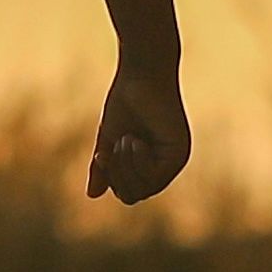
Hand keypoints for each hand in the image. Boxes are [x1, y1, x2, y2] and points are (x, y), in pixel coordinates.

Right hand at [85, 55, 190, 207]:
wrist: (143, 75)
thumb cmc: (126, 102)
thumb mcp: (109, 138)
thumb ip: (104, 167)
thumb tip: (92, 196)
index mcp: (150, 163)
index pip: (128, 191)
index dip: (111, 179)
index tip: (100, 156)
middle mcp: (165, 166)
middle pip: (134, 194)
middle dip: (117, 175)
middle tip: (111, 149)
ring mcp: (175, 161)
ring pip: (144, 189)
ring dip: (126, 167)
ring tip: (126, 140)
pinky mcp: (179, 154)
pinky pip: (154, 176)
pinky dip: (138, 162)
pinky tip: (135, 141)